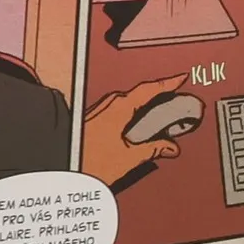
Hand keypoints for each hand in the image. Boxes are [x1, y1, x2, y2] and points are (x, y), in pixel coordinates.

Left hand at [80, 73, 190, 188]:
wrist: (61, 165)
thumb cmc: (88, 160)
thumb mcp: (128, 158)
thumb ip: (152, 149)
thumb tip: (170, 147)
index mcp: (120, 107)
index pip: (150, 89)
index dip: (168, 83)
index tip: (181, 78)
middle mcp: (109, 104)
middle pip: (139, 95)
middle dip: (157, 97)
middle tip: (173, 101)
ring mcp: (98, 110)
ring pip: (127, 103)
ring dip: (142, 107)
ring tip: (154, 118)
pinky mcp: (91, 119)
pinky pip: (116, 110)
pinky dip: (129, 114)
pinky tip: (132, 128)